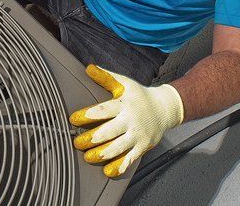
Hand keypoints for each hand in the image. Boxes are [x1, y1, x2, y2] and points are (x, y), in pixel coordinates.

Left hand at [69, 64, 183, 176]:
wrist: (166, 108)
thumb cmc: (140, 96)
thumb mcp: (124, 83)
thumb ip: (105, 77)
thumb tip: (88, 68)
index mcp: (124, 104)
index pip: (103, 110)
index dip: (87, 115)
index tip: (73, 119)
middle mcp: (131, 120)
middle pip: (108, 132)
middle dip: (90, 139)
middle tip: (77, 142)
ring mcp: (137, 135)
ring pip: (117, 148)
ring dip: (100, 154)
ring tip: (87, 157)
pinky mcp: (143, 147)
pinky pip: (129, 159)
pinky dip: (118, 166)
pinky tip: (107, 171)